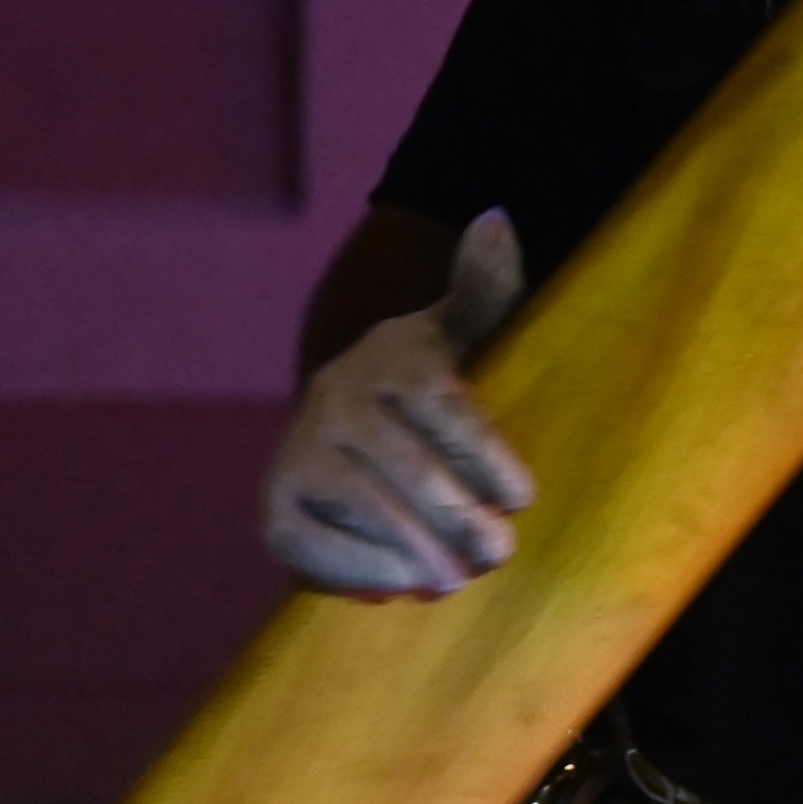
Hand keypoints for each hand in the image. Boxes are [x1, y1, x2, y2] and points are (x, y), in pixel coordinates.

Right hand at [261, 212, 536, 595]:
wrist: (348, 418)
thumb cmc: (425, 379)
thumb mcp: (462, 330)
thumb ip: (486, 285)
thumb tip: (496, 218)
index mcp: (392, 356)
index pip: (444, 406)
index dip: (486, 453)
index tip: (525, 495)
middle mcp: (338, 399)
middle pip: (408, 464)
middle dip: (459, 514)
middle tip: (500, 551)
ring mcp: (301, 452)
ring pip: (364, 504)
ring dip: (415, 547)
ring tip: (458, 576)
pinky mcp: (277, 506)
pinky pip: (313, 542)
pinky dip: (357, 568)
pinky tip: (400, 585)